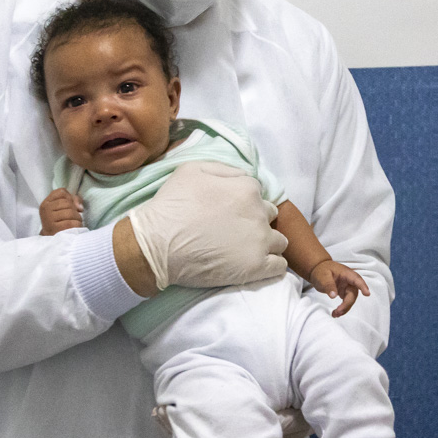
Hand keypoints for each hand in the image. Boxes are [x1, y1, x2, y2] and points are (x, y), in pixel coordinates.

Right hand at [40, 188, 85, 234]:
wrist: (52, 239)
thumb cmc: (60, 221)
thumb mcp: (64, 208)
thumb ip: (73, 200)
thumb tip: (79, 207)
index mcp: (47, 202)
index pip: (62, 192)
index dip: (70, 198)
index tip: (71, 206)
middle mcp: (45, 209)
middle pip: (67, 202)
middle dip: (75, 210)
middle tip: (75, 217)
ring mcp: (48, 219)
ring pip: (70, 212)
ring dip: (78, 218)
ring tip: (76, 222)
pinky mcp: (54, 229)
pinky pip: (71, 223)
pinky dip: (77, 225)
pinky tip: (75, 227)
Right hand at [128, 162, 288, 290]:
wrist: (157, 244)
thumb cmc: (171, 205)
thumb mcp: (192, 169)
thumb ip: (224, 170)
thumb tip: (243, 177)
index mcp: (247, 189)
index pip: (258, 194)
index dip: (243, 203)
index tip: (230, 213)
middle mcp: (259, 213)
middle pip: (270, 216)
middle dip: (257, 222)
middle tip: (236, 231)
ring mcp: (260, 242)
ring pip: (280, 242)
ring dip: (267, 244)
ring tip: (247, 250)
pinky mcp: (257, 267)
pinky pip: (279, 266)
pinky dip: (271, 265)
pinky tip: (256, 265)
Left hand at [309, 259, 369, 316]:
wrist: (318, 269)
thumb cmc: (321, 270)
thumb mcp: (322, 276)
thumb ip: (328, 285)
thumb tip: (334, 296)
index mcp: (346, 273)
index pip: (356, 280)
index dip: (363, 286)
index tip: (367, 294)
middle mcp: (349, 281)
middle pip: (353, 293)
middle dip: (347, 304)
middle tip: (338, 312)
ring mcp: (347, 287)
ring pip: (350, 299)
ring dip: (345, 308)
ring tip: (335, 314)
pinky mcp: (344, 292)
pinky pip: (346, 301)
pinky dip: (342, 308)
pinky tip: (336, 313)